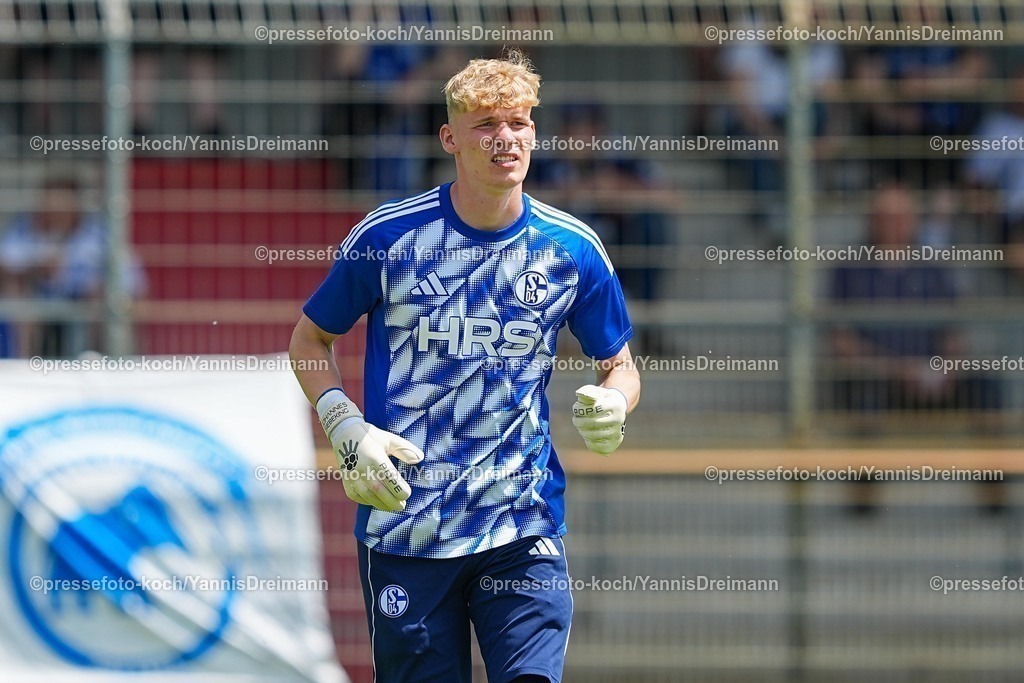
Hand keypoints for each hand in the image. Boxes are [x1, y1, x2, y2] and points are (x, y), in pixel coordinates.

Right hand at [316, 389, 423, 510]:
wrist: (345, 435)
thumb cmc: (372, 437)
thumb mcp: (390, 439)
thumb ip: (405, 449)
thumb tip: (420, 458)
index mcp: (375, 457)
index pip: (389, 477)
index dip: (399, 488)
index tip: (407, 493)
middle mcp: (362, 468)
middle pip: (379, 490)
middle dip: (392, 501)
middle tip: (402, 506)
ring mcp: (353, 477)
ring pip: (368, 496)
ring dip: (382, 505)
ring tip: (393, 507)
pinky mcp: (346, 482)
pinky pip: (358, 497)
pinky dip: (369, 502)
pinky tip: (378, 502)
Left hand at [572, 384, 626, 454]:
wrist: (617, 408)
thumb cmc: (602, 398)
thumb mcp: (596, 391)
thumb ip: (586, 391)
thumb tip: (579, 394)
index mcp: (615, 404)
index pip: (593, 409)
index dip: (580, 409)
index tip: (576, 408)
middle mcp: (619, 419)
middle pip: (593, 423)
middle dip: (579, 421)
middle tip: (575, 419)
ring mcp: (618, 431)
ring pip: (594, 435)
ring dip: (582, 431)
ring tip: (581, 426)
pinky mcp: (615, 442)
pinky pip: (598, 445)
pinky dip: (588, 440)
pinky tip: (587, 434)